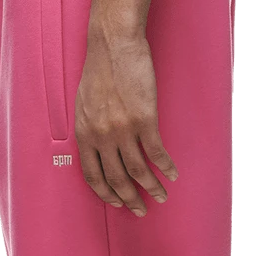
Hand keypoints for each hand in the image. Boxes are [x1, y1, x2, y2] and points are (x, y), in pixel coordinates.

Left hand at [74, 23, 178, 216]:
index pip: (92, 175)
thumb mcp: (84, 103)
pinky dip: (165, 167)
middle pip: (117, 178)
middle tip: (141, 210)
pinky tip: (172, 174)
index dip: (105, 193)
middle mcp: (101, 136)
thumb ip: (90, 128)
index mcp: (84, 133)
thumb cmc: (100, 69)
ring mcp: (123, 129)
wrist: (114, 44)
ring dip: (151, 188)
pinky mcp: (144, 119)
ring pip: (138, 170)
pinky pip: (156, 152)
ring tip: (161, 196)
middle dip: (130, 199)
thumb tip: (98, 147)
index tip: (117, 201)